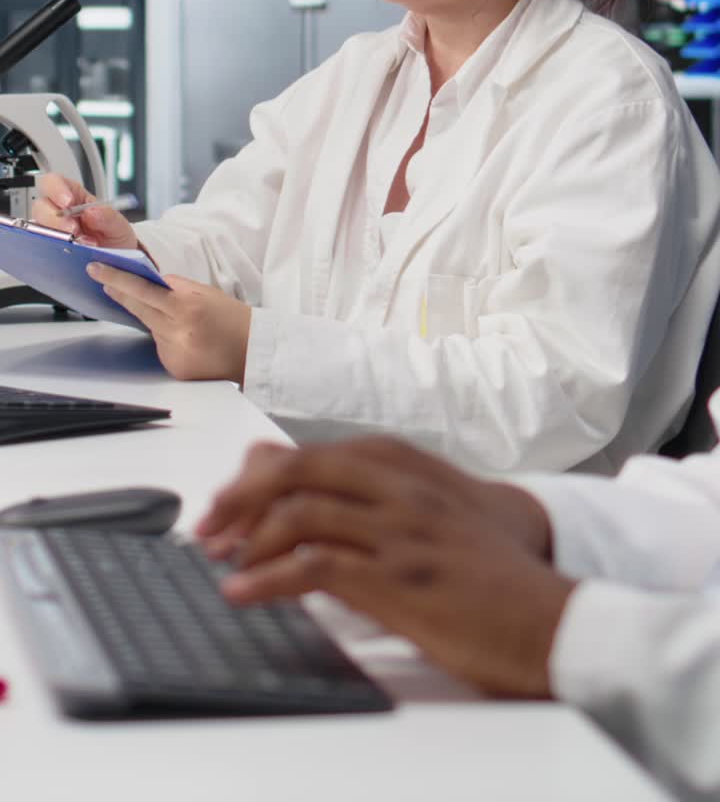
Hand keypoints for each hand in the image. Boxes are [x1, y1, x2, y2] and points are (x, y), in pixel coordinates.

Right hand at [33, 173, 137, 249]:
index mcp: (74, 197)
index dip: (56, 188)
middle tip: (73, 230)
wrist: (117, 262)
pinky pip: (43, 248)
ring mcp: (52, 231)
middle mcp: (59, 212)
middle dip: (55, 219)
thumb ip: (108, 217)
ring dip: (56, 236)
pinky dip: (54, 251)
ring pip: (38, 228)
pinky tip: (71, 255)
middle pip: (41, 206)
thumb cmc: (114, 239)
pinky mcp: (50, 249)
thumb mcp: (119, 226)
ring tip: (80, 245)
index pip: (54, 182)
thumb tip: (92, 212)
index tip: (68, 202)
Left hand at [86, 262, 251, 381]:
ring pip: (150, 327)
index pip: (142, 290)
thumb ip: (176, 287)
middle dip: (119, 292)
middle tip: (103, 279)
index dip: (117, 279)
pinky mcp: (173, 367)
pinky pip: (160, 346)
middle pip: (137, 308)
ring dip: (153, 318)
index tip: (97, 269)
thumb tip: (150, 280)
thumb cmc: (234, 320)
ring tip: (182, 318)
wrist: (253, 353)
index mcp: (187, 307)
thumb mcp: (206, 293)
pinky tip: (188, 339)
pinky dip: (166, 338)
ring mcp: (173, 351)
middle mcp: (177, 330)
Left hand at [196, 437, 572, 696]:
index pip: (313, 452)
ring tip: (220, 563)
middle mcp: (399, 486)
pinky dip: (268, 581)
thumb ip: (374, 492)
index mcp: (405, 465)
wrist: (550, 613)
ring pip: (300, 513)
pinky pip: (316, 567)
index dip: (259, 475)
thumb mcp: (431, 510)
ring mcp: (400, 530)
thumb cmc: (489, 565)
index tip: (228, 502)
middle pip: (296, 470)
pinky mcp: (400, 580)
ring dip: (247, 539)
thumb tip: (307, 494)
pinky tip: (243, 594)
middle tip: (207, 528)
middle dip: (239, 498)